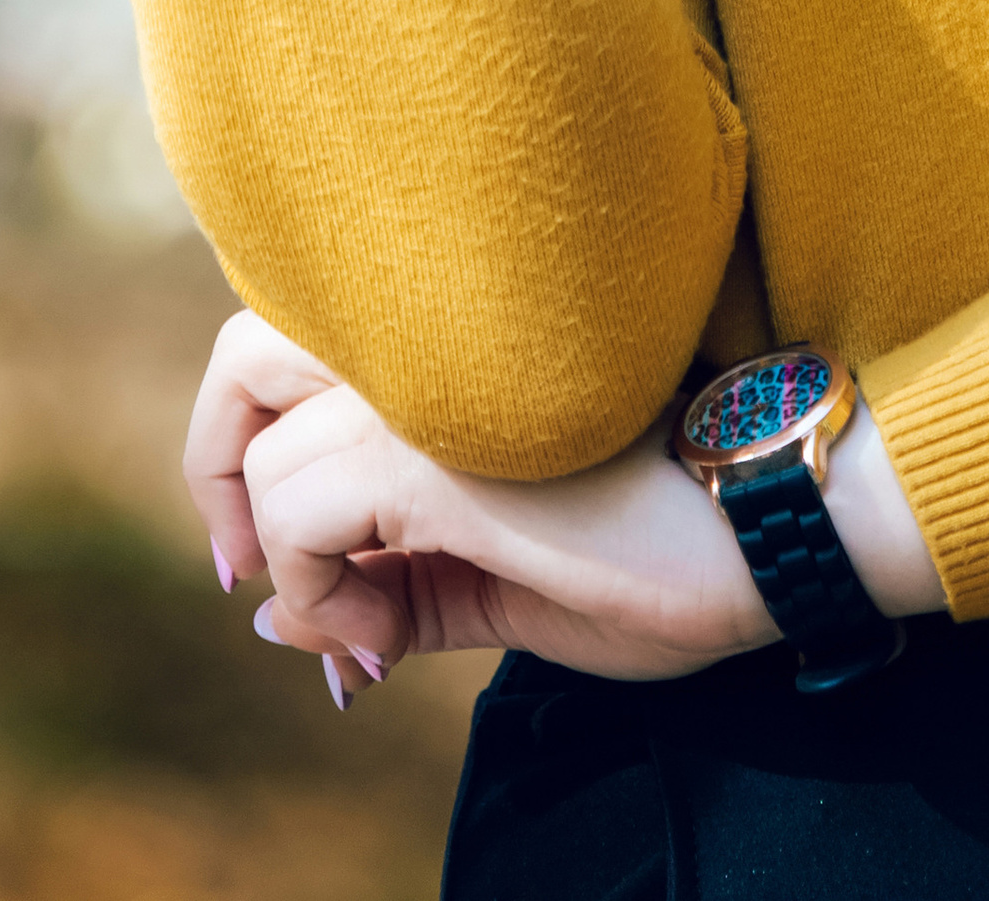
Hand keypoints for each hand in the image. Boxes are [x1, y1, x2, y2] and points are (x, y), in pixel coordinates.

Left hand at [184, 312, 776, 692]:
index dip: (245, 459)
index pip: (283, 353)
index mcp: (439, 345)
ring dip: (290, 565)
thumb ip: (384, 586)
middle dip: (219, 475)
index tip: (271, 571)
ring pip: (261, 456)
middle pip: (244, 361)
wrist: (769, 525)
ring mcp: (420, 387)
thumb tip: (267, 616)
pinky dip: (318, 594)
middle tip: (255, 579)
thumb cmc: (657, 543)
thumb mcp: (494, 580)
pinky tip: (389, 646)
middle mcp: (418, 342)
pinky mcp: (425, 450)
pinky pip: (294, 516)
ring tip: (375, 635)